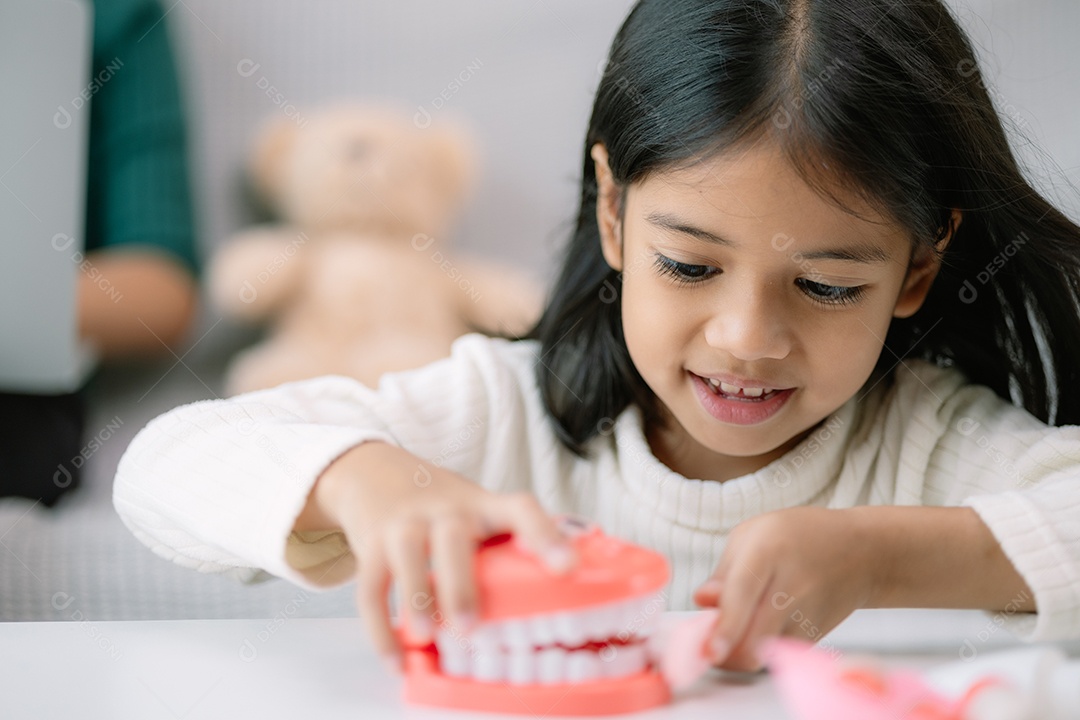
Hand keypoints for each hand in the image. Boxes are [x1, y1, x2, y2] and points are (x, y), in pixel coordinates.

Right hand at [297, 441, 574, 668]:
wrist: (376, 473)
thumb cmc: (443, 506)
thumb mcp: (479, 511)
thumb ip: (508, 542)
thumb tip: (561, 589)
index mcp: (482, 506)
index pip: (520, 510)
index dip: (545, 536)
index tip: (568, 566)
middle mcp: (443, 510)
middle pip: (452, 537)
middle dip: (460, 583)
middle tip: (470, 626)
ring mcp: (404, 523)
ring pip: (407, 556)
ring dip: (416, 598)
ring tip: (426, 637)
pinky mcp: (372, 543)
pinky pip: (371, 586)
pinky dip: (380, 627)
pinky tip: (396, 657)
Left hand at [692, 507, 876, 671]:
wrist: (860, 553)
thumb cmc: (798, 537)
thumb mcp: (752, 535)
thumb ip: (723, 571)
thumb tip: (702, 601)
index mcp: (768, 551)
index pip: (744, 593)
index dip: (726, 625)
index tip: (710, 650)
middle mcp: (790, 586)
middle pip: (754, 637)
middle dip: (724, 651)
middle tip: (708, 642)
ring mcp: (806, 615)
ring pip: (763, 653)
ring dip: (738, 651)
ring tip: (734, 630)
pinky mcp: (814, 636)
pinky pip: (776, 655)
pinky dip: (760, 650)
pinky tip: (759, 628)